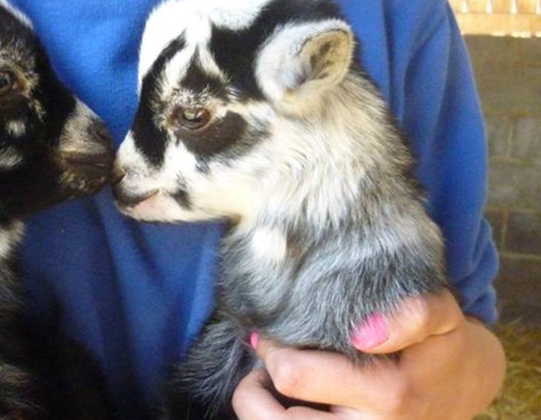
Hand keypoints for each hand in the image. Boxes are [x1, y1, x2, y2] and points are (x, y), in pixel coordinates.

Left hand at [232, 291, 505, 418]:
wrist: (466, 388)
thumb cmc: (442, 344)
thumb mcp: (442, 316)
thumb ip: (415, 314)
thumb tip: (366, 333)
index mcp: (389, 395)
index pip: (293, 375)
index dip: (271, 350)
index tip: (271, 333)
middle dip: (256, 387)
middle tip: (266, 362)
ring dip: (261, 410)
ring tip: (267, 385)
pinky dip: (278, 419)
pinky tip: (287, 404)